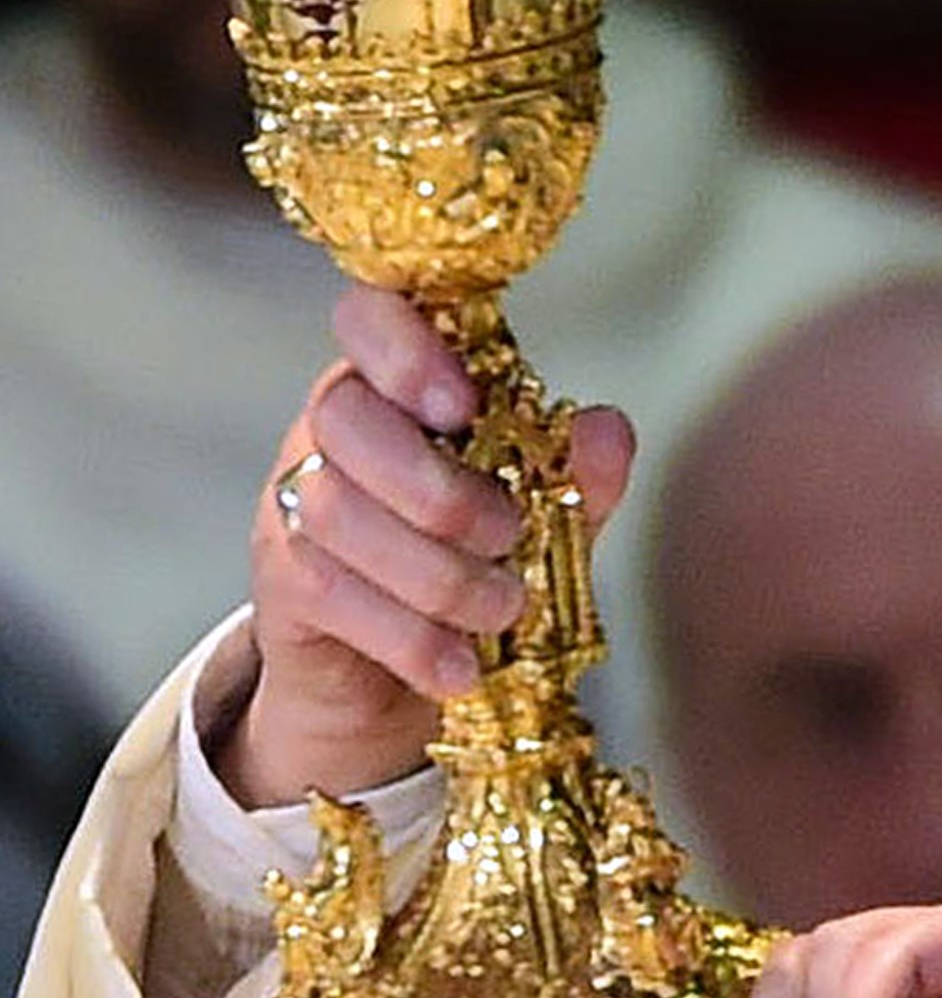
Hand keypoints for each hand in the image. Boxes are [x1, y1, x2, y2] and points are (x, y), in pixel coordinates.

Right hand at [220, 285, 632, 808]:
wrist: (393, 680)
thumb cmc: (473, 569)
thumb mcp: (542, 522)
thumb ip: (574, 476)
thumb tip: (603, 428)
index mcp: (398, 388)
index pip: (367, 317)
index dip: (405, 346)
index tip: (463, 404)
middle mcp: (330, 430)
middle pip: (348, 418)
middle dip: (442, 488)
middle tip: (510, 536)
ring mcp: (294, 502)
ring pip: (339, 512)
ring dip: (440, 574)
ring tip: (504, 609)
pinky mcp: (281, 580)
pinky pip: (330, 592)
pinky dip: (410, 638)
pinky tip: (460, 668)